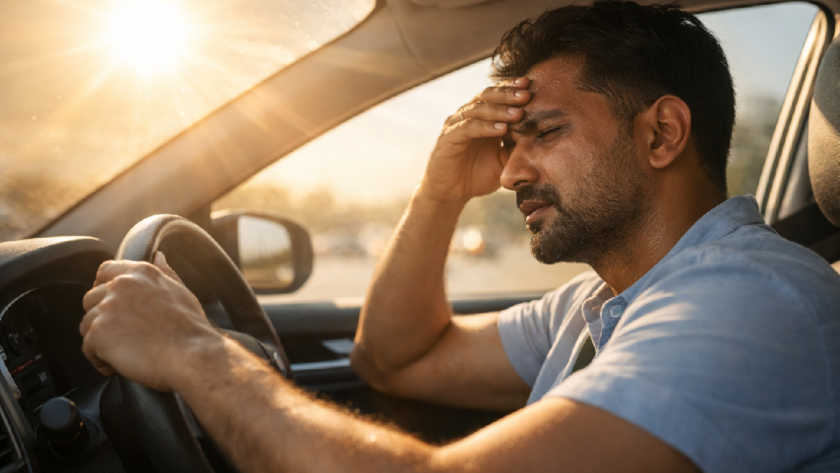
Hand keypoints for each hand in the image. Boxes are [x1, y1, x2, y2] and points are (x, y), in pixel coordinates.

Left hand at [80, 252, 220, 391]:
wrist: (192, 355)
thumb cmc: (191, 328)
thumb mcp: (181, 291)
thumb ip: (164, 272)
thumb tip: (158, 256)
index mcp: (141, 273)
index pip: (105, 271)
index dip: (103, 288)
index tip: (111, 304)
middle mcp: (121, 286)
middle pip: (90, 299)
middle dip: (101, 318)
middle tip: (123, 334)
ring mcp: (107, 308)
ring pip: (87, 325)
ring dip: (101, 340)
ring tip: (124, 352)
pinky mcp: (98, 333)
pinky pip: (87, 349)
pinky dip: (101, 360)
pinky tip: (119, 364)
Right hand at [419, 77, 530, 203]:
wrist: (451, 193)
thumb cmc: (477, 175)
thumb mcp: (505, 160)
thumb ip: (519, 147)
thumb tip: (544, 137)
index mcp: (482, 116)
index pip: (497, 94)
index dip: (513, 88)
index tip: (532, 85)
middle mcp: (467, 116)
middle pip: (487, 95)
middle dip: (508, 94)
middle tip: (527, 94)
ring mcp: (456, 125)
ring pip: (477, 109)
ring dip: (499, 109)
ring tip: (518, 113)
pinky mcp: (447, 139)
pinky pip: (467, 128)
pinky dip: (485, 127)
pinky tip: (501, 129)